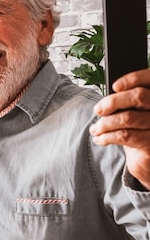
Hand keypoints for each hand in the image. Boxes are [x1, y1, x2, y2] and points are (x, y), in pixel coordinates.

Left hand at [91, 69, 149, 187]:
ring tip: (95, 129)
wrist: (148, 160)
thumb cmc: (138, 132)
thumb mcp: (134, 114)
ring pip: (127, 117)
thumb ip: (127, 103)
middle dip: (112, 102)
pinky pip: (125, 136)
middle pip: (138, 96)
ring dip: (105, 123)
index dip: (134, 78)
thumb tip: (107, 98)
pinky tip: (100, 139)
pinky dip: (107, 137)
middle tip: (98, 110)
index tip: (115, 86)